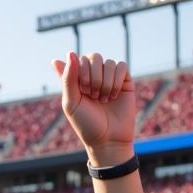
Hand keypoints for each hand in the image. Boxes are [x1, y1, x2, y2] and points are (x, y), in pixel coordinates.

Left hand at [52, 51, 134, 165]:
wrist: (108, 140)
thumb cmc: (86, 124)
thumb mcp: (71, 102)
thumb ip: (68, 78)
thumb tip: (70, 52)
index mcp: (78, 79)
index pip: (79, 59)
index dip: (82, 72)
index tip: (83, 92)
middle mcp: (94, 75)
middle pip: (95, 56)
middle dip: (94, 76)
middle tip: (93, 96)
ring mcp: (110, 78)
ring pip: (109, 62)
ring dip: (106, 82)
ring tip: (104, 99)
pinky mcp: (125, 82)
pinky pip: (122, 66)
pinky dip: (117, 81)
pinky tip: (114, 95)